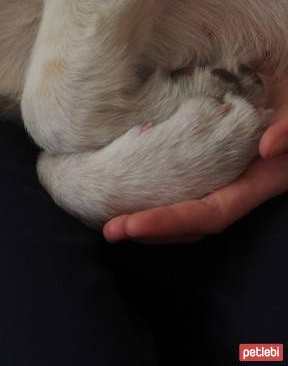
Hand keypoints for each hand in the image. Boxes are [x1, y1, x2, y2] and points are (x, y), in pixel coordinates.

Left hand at [103, 76, 287, 242]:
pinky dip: (157, 191)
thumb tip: (267, 147)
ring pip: (186, 207)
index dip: (170, 221)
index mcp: (257, 182)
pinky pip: (184, 185)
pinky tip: (129, 186)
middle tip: (109, 229)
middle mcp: (238, 186)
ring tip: (113, 219)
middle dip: (150, 227)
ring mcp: (224, 176)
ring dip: (150, 215)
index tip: (131, 225)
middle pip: (191, 221)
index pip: (209, 213)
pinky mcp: (212, 161)